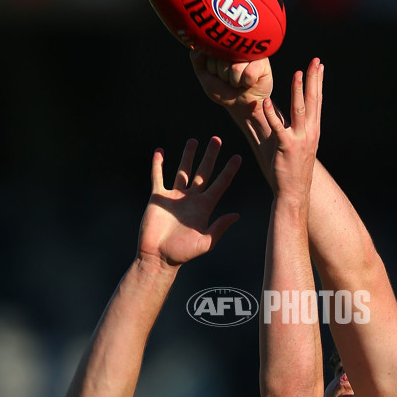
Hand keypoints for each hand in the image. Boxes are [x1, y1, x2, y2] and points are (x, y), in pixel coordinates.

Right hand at [137, 138, 240, 267]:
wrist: (158, 257)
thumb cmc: (182, 253)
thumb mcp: (205, 242)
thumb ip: (219, 228)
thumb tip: (236, 215)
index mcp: (205, 207)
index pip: (220, 184)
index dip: (228, 171)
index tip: (237, 157)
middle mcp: (191, 199)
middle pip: (203, 172)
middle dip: (210, 156)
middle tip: (217, 139)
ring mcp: (174, 197)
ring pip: (182, 171)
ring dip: (187, 156)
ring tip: (193, 141)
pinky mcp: (158, 198)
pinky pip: (158, 177)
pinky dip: (158, 165)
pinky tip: (160, 151)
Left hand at [190, 51, 272, 115]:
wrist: (241, 105)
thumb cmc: (223, 88)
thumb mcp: (205, 74)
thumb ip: (197, 59)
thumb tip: (200, 47)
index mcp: (223, 44)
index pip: (211, 51)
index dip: (212, 68)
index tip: (217, 73)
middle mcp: (237, 44)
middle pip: (223, 58)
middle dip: (223, 74)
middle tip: (229, 78)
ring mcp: (251, 52)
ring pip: (235, 67)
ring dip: (235, 80)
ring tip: (239, 80)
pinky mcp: (263, 62)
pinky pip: (249, 73)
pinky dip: (247, 82)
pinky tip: (249, 82)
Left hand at [262, 58, 322, 205]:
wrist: (294, 192)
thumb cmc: (291, 169)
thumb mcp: (293, 144)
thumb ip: (285, 125)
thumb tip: (274, 109)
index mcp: (313, 131)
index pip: (317, 102)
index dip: (318, 82)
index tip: (319, 65)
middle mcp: (310, 133)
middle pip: (313, 101)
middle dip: (314, 80)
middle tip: (315, 61)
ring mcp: (298, 140)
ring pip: (299, 111)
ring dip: (298, 91)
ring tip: (297, 74)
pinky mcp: (285, 148)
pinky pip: (278, 128)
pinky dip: (271, 115)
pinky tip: (266, 102)